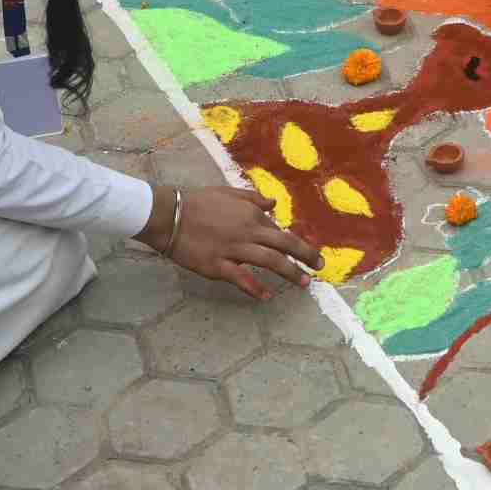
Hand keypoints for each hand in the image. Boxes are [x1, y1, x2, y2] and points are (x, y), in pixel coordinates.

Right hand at [155, 185, 321, 299]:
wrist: (170, 214)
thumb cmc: (198, 202)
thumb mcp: (229, 193)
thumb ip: (253, 198)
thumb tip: (274, 203)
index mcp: (251, 214)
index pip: (280, 230)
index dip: (296, 242)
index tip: (307, 251)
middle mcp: (248, 231)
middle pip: (284, 244)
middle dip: (306, 255)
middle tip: (321, 266)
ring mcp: (233, 249)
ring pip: (270, 261)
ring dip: (290, 272)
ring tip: (305, 283)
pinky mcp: (217, 265)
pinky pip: (241, 278)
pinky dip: (256, 288)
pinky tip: (267, 296)